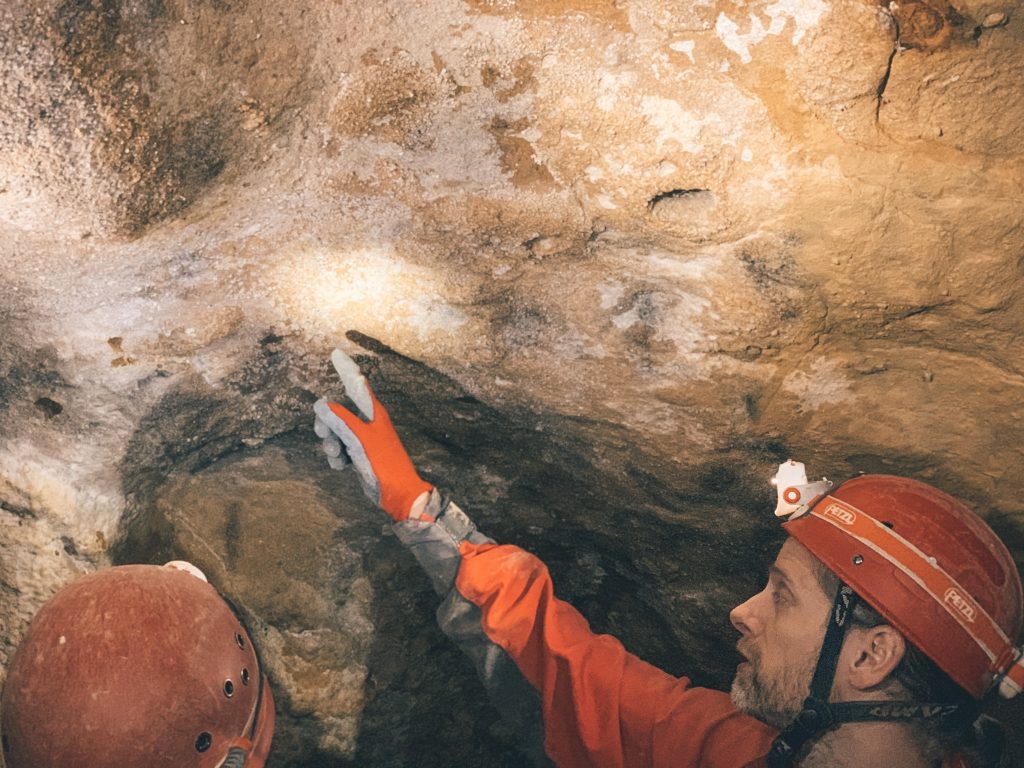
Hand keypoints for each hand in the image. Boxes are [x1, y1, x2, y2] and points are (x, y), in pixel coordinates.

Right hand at [313, 349, 432, 520]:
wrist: (398, 493)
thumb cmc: (383, 463)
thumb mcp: (358, 438)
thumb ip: (340, 419)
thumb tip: (321, 403)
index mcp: (373, 412)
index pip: (356, 384)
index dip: (346, 369)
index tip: (336, 352)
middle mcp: (369, 422)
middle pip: (338, 411)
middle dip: (326, 423)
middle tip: (323, 434)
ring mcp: (365, 438)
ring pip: (336, 432)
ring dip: (331, 443)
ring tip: (337, 455)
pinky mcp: (361, 454)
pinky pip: (341, 448)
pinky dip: (337, 456)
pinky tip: (342, 466)